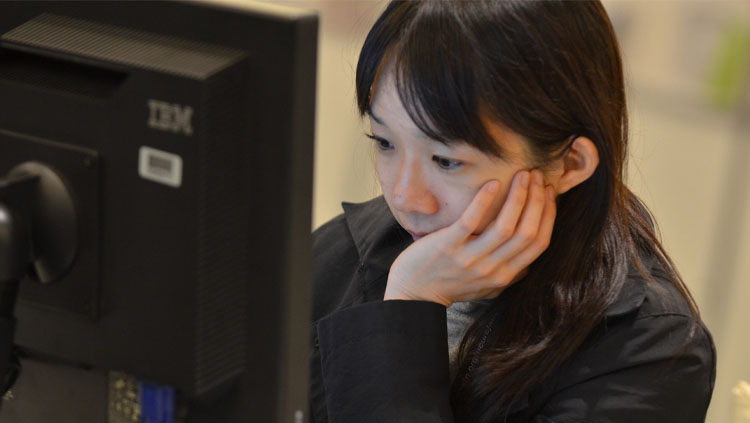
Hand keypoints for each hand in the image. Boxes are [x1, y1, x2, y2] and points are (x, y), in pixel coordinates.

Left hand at [383, 170, 555, 306]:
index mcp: (505, 276)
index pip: (539, 243)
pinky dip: (484, 201)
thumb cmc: (450, 286)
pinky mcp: (448, 246)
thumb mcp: (486, 287)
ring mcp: (470, 258)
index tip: (549, 193)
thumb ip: (509, 275)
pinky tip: (493, 183)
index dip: (548, 215)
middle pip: (527, 233)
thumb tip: (530, 263)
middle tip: (538, 176)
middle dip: (538, 201)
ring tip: (523, 175)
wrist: (414, 294)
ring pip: (505, 227)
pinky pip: (471, 221)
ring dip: (519, 197)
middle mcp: (492, 269)